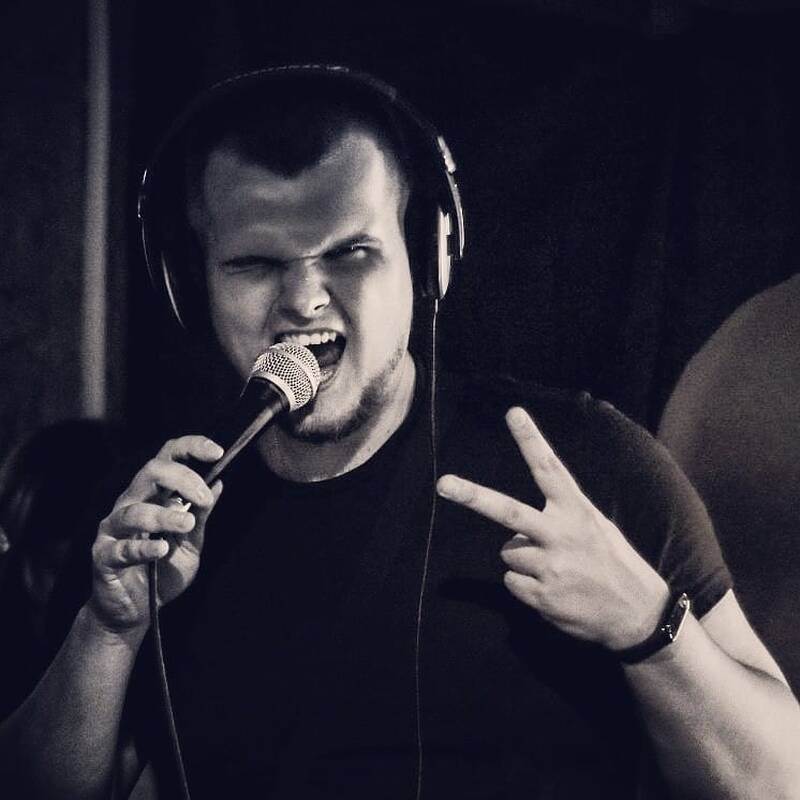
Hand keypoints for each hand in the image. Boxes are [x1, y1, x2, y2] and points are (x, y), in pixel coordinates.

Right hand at [88, 436, 223, 634]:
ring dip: (164, 516)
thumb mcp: (192, 542)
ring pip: (134, 510)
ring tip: (186, 526)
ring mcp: (113, 529)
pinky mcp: (103, 556)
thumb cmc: (164, 572)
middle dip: (183, 479)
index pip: (168, 458)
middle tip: (205, 499)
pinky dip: (144, 547)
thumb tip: (218, 483)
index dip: (191, 448)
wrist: (137, 611)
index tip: (217, 452)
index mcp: (153, 495)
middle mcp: (131, 503)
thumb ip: (201, 515)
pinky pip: (122, 547)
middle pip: (151, 472)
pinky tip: (162, 550)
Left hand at [436, 407, 669, 650]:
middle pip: (507, 511)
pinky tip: (554, 591)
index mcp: (577, 511)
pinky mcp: (542, 595)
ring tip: (556, 571)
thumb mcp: (596, 528)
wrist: (640, 615)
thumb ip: (559, 519)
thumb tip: (514, 529)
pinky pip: (512, 583)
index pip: (549, 468)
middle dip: (472, 496)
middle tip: (443, 484)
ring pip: (508, 552)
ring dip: (523, 561)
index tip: (513, 413)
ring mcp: (551, 566)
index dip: (530, 440)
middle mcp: (561, 534)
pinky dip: (526, 587)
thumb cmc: (614, 564)